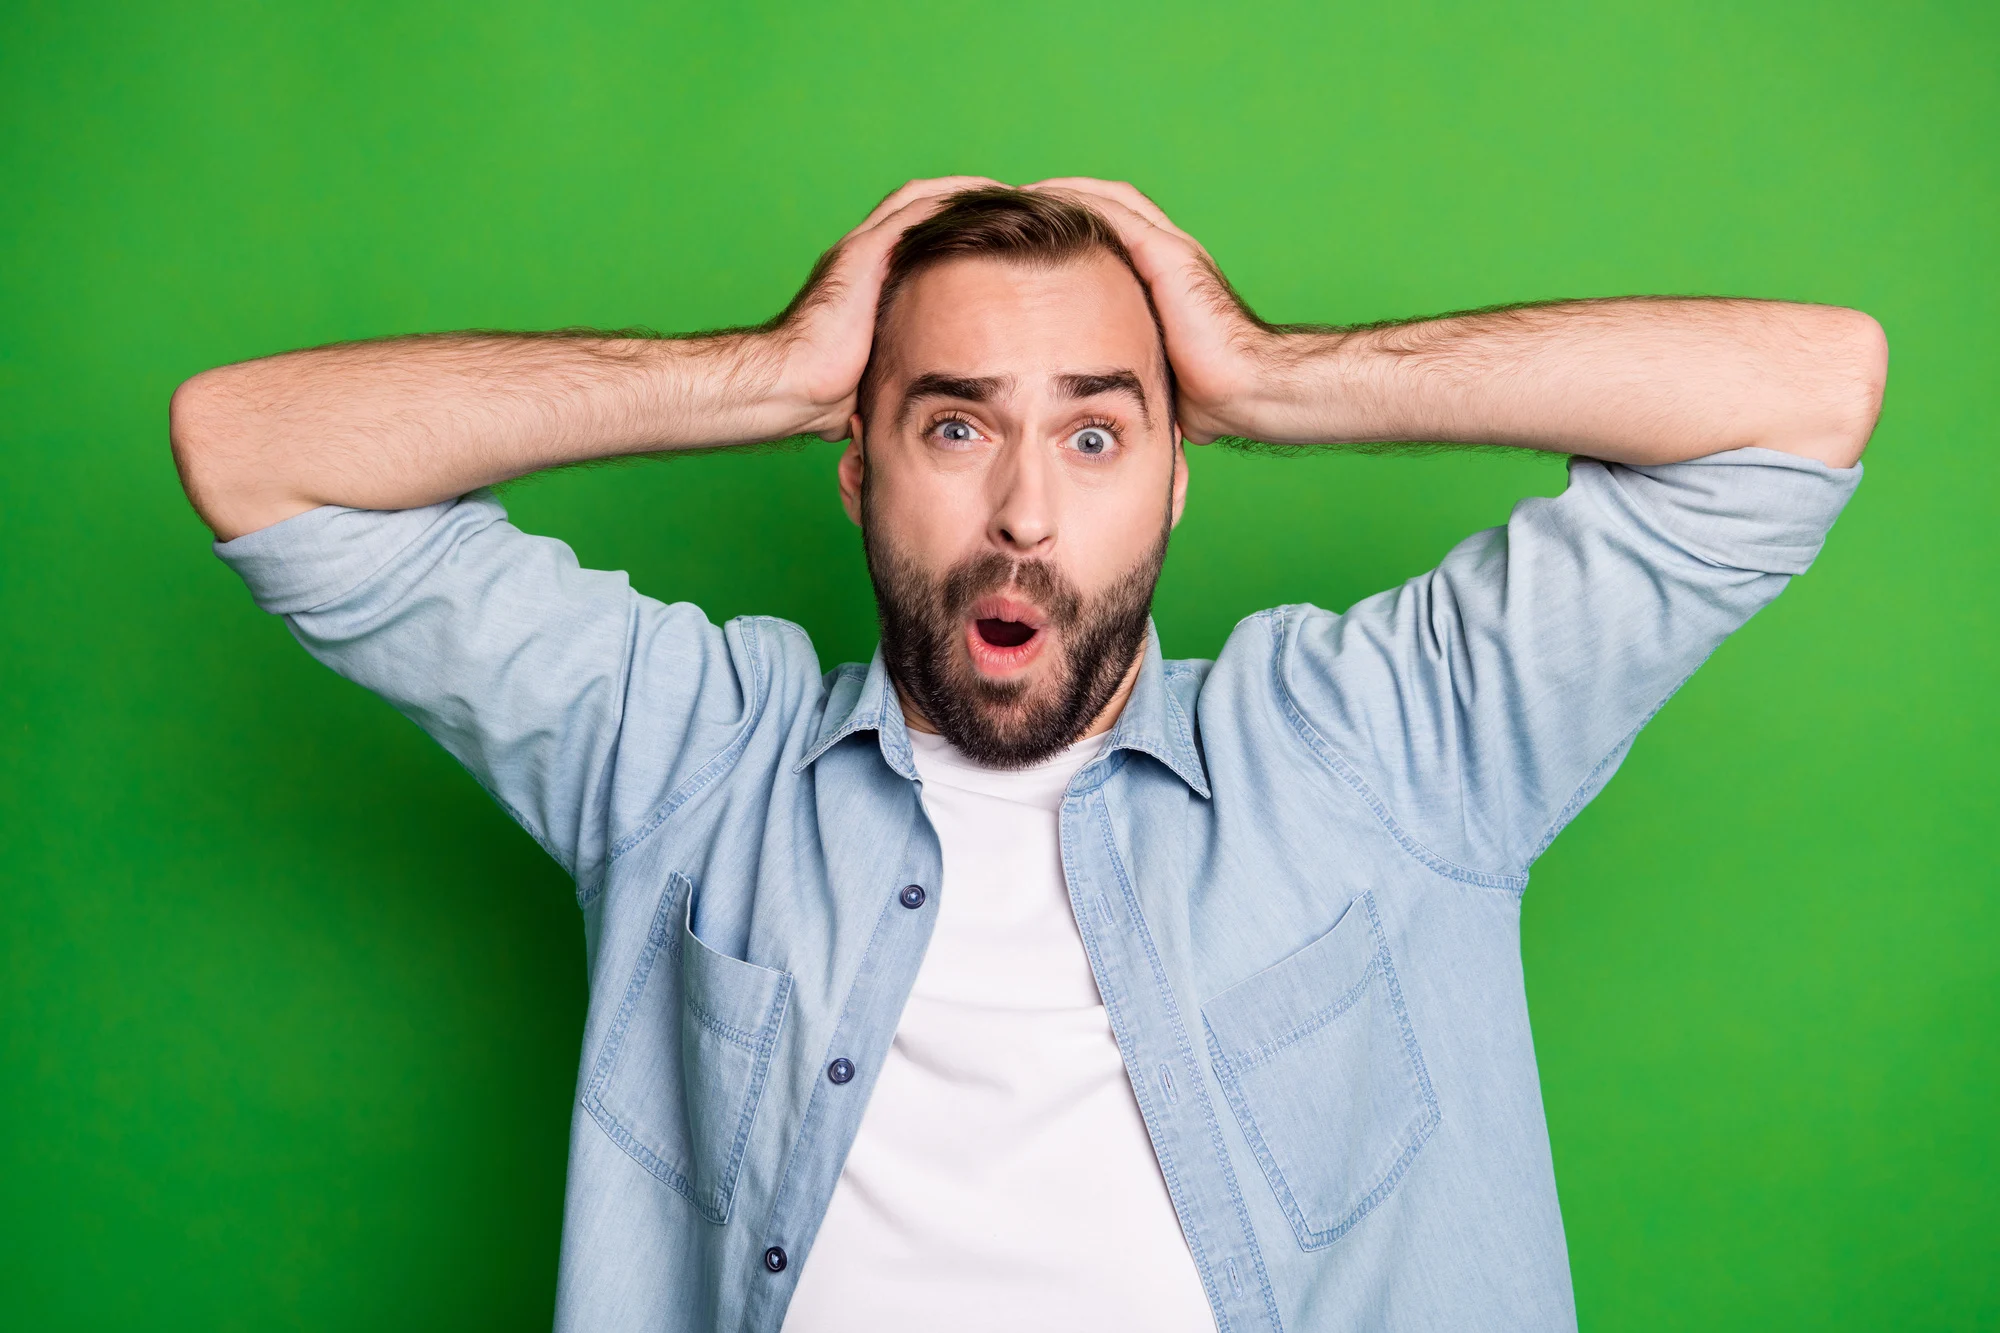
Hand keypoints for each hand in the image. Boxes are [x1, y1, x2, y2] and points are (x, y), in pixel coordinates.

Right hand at [768, 176, 1005, 440]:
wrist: (791, 387)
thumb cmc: (825, 396)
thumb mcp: (879, 377)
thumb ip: (903, 370)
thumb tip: (927, 401)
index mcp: (869, 282)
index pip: (922, 242)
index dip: (963, 234)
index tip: (1007, 240)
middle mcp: (865, 256)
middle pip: (925, 210)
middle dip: (972, 204)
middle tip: (1019, 205)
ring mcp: (862, 249)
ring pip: (923, 200)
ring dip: (969, 193)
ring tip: (1013, 192)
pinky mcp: (864, 252)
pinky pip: (916, 210)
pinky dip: (953, 198)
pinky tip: (989, 195)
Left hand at [1023, 178, 1284, 444]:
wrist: (1246, 392)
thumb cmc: (1208, 397)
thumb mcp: (1149, 372)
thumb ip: (1124, 367)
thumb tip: (1091, 402)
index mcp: (1163, 279)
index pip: (1112, 233)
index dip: (1070, 226)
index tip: (1023, 235)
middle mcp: (1169, 255)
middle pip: (1108, 206)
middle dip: (1060, 200)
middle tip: (1013, 204)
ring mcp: (1172, 251)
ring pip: (1110, 201)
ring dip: (1064, 193)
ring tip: (1020, 194)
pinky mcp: (1170, 256)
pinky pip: (1117, 214)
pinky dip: (1079, 202)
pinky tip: (1044, 200)